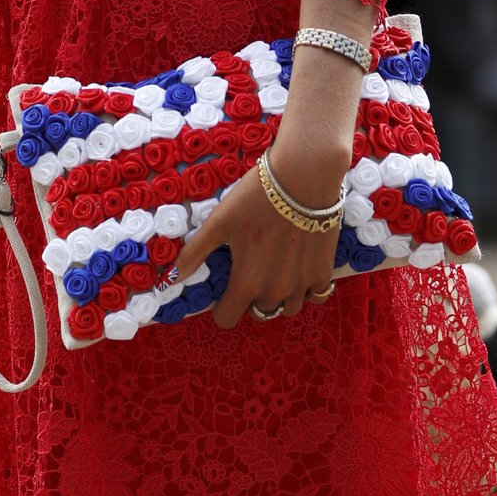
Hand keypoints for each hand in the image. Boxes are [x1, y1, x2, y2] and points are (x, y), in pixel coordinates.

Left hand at [174, 146, 342, 327]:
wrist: (303, 176)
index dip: (222, 307)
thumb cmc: (256, 197)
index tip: (225, 292)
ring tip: (276, 267)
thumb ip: (196, 252)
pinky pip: (315, 295)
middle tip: (253, 268)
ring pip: (288, 308)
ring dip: (280, 295)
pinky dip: (307, 287)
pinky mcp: (324, 272)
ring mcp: (302, 285)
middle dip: (252, 297)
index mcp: (246, 283)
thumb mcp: (219, 221)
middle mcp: (275, 292)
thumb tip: (172, 279)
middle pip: (259, 312)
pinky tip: (300, 267)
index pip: (227, 319)